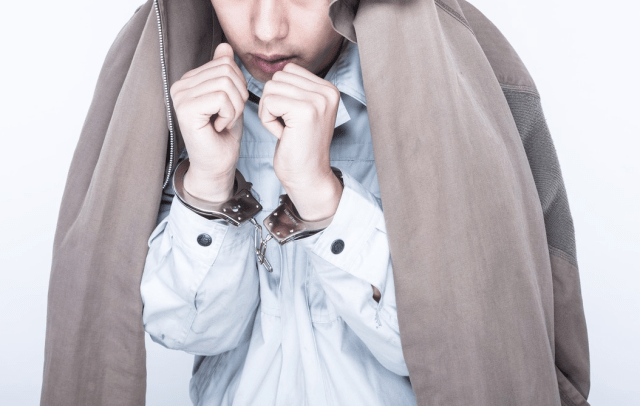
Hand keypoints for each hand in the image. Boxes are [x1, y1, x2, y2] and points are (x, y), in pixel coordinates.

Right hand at [170, 43, 248, 201]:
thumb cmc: (223, 136)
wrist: (217, 165)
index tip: (228, 109)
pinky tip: (218, 127)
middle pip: (227, 71)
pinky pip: (221, 97)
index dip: (238, 87)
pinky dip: (229, 114)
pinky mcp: (186, 108)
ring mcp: (180, 96)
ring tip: (223, 122)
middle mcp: (180, 85)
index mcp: (189, 81)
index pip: (225, 64)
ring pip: (226, 84)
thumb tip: (224, 47)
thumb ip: (225, 73)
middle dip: (238, 96)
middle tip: (227, 117)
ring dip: (234, 108)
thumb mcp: (230, 99)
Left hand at [259, 63, 342, 220]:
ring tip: (286, 130)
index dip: (281, 95)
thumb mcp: (302, 111)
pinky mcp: (305, 111)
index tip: (293, 119)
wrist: (308, 177)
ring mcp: (318, 100)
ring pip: (271, 88)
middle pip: (278, 77)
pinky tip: (283, 134)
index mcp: (329, 89)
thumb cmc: (299, 148)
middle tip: (288, 126)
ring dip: (269, 111)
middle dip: (273, 102)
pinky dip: (268, 120)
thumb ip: (295, 89)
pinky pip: (268, 102)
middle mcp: (328, 91)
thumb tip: (276, 72)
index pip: (289, 71)